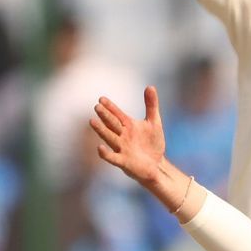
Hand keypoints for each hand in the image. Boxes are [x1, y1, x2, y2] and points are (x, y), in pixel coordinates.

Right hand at [93, 87, 200, 214]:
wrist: (157, 165)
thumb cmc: (153, 144)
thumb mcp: (154, 122)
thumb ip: (151, 105)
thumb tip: (150, 86)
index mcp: (128, 125)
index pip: (117, 114)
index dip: (110, 107)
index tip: (101, 99)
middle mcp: (122, 136)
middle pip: (112, 124)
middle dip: (105, 116)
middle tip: (97, 107)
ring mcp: (122, 148)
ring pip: (109, 138)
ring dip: (101, 130)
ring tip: (92, 121)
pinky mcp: (123, 162)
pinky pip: (112, 157)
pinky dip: (106, 154)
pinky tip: (99, 148)